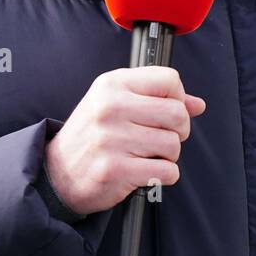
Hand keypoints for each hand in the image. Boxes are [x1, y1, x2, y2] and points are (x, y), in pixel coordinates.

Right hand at [44, 67, 205, 215]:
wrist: (58, 172)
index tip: (167, 110)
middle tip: (161, 138)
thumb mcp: (117, 103)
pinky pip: (166, 171)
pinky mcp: (114, 169)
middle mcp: (110, 107)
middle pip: (178, 113)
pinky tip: (145, 172)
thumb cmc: (93, 135)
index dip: (178, 97)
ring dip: (168, 156)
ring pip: (173, 145)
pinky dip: (163, 176)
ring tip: (147, 156)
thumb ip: (157, 98)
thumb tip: (197, 105)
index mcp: (112, 84)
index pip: (169, 79)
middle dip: (178, 131)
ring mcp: (110, 138)